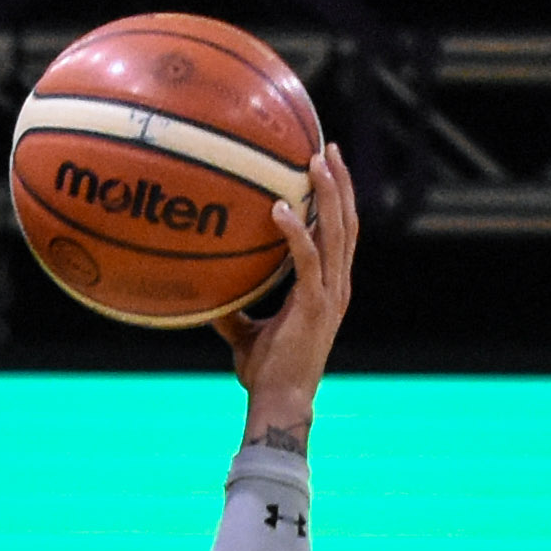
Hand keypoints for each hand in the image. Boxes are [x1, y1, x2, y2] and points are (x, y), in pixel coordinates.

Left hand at [215, 143, 360, 430]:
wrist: (279, 403)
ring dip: (329, 195)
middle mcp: (336, 287)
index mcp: (329, 288)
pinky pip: (308, 260)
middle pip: (348, 224)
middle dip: (340, 183)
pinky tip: (279, 209)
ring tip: (316, 161)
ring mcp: (330, 296)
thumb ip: (233, 307)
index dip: (339, 200)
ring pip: (338, 233)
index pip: (341, 234)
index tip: (327, 167)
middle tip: (327, 147)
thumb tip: (203, 290)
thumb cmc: (265, 372)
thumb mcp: (245, 332)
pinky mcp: (315, 306)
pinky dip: (296, 233)